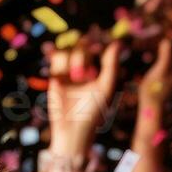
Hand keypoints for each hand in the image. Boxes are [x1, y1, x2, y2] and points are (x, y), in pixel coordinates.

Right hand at [47, 33, 120, 160]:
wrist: (72, 128)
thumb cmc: (93, 112)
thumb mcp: (106, 88)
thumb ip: (111, 66)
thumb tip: (116, 43)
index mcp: (98, 71)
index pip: (97, 48)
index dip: (96, 46)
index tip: (98, 52)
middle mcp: (83, 69)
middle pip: (82, 47)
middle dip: (83, 57)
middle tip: (85, 74)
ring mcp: (68, 72)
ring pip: (68, 50)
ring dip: (71, 61)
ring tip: (75, 78)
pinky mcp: (55, 77)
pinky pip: (56, 59)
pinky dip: (60, 63)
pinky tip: (63, 76)